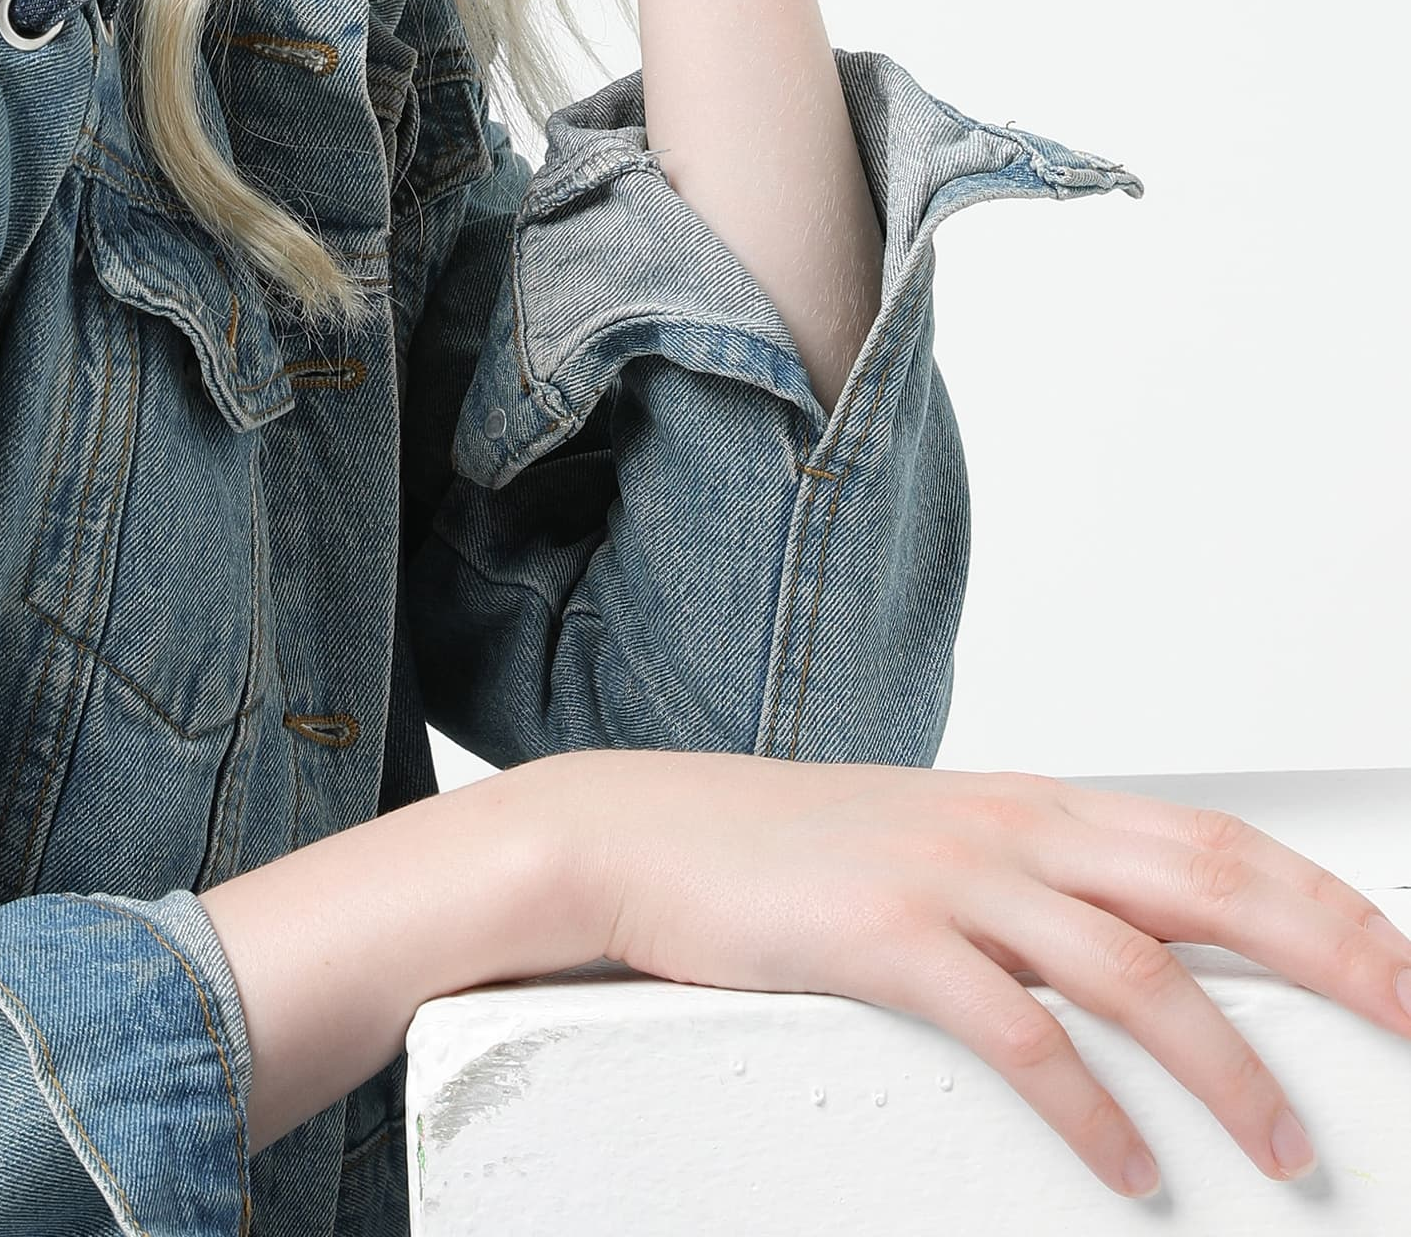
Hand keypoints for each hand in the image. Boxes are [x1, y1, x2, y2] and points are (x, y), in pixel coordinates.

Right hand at [550, 749, 1410, 1200]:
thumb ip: (1030, 884)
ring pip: (1132, 968)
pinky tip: (1128, 1172)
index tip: (1404, 967)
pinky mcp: (882, 940)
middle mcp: (1007, 830)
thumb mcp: (931, 851)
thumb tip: (1136, 946)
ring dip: (1226, 1069)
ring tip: (1285, 1158)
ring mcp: (947, 880)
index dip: (1324, 901)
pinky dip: (1088, 1110)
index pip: (1216, 841)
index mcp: (1031, 806)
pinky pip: (1015, 1033)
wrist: (644, 836)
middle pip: (1207, 885)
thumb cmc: (787, 856)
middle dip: (1331, 959)